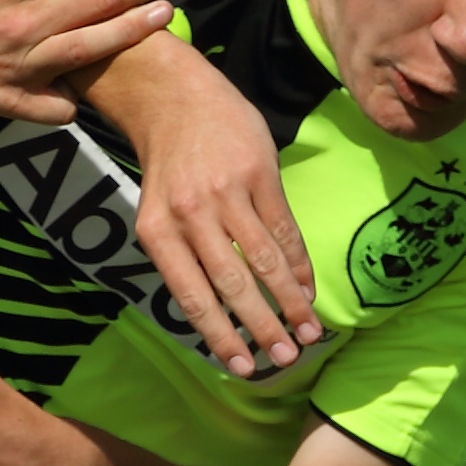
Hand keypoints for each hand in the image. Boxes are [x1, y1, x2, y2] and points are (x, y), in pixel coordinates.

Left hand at [104, 34, 322, 376]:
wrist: (178, 98)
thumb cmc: (170, 168)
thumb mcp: (159, 212)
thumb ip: (184, 257)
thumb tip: (221, 317)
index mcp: (157, 231)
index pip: (191, 295)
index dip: (219, 335)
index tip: (242, 368)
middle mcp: (190, 214)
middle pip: (232, 283)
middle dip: (261, 326)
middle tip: (283, 360)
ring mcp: (227, 192)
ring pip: (264, 260)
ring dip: (290, 302)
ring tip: (307, 334)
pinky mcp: (259, 173)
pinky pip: (284, 229)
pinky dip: (299, 265)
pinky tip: (309, 291)